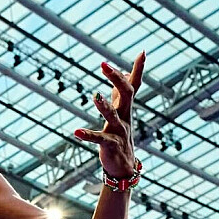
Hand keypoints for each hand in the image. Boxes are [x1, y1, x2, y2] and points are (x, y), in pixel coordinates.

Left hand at [73, 53, 144, 179]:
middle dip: (116, 79)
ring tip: (95, 96)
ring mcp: (118, 132)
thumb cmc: (120, 136)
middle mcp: (124, 117)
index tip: (143, 52)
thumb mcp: (121, 113)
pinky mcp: (109, 146)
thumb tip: (121, 74)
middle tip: (104, 65)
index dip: (138, 70)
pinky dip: (87, 135)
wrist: (123, 166)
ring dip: (104, 106)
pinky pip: (99, 139)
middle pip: (126, 94)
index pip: (133, 85)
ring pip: (113, 116)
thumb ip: (120, 94)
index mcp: (126, 109)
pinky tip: (76, 132)